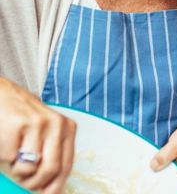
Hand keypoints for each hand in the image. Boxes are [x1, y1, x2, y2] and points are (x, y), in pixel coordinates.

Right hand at [0, 78, 76, 193]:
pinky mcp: (16, 125)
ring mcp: (37, 123)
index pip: (66, 166)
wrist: (0, 94)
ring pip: (29, 168)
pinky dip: (5, 158)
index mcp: (67, 128)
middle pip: (51, 170)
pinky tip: (5, 142)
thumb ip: (51, 155)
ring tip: (14, 158)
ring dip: (18, 171)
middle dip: (35, 184)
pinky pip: (10, 158)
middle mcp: (56, 124)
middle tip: (25, 182)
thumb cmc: (21, 119)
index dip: (55, 186)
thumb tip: (52, 190)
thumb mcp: (44, 133)